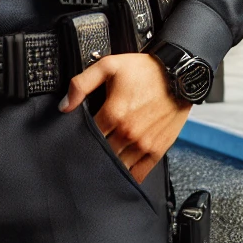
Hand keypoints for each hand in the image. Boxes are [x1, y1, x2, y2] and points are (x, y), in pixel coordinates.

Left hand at [58, 53, 192, 183]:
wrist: (178, 74)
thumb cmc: (145, 70)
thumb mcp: (109, 66)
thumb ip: (82, 84)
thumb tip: (65, 105)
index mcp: (114, 113)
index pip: (88, 136)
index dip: (80, 138)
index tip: (76, 139)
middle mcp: (128, 132)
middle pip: (101, 153)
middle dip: (93, 152)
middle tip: (88, 151)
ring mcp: (143, 143)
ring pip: (118, 165)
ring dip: (109, 166)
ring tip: (103, 162)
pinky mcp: (157, 149)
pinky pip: (139, 173)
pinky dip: (129, 176)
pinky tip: (121, 173)